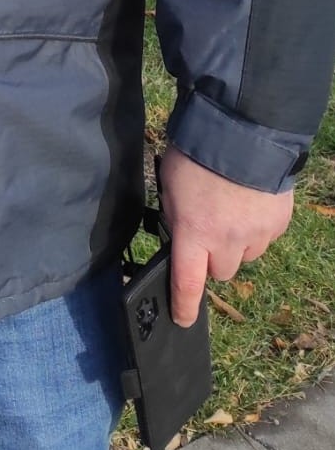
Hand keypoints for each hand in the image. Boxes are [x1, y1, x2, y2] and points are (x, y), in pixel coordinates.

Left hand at [159, 144, 295, 326]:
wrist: (243, 131)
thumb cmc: (197, 155)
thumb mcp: (171, 186)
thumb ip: (177, 218)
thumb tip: (182, 238)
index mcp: (194, 233)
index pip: (187, 283)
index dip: (184, 305)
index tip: (182, 319)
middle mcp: (227, 241)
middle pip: (220, 272)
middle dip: (212, 258)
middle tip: (207, 231)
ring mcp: (257, 234)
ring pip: (244, 257)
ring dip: (235, 244)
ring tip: (230, 210)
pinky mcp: (278, 224)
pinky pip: (264, 239)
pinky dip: (255, 229)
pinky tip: (248, 203)